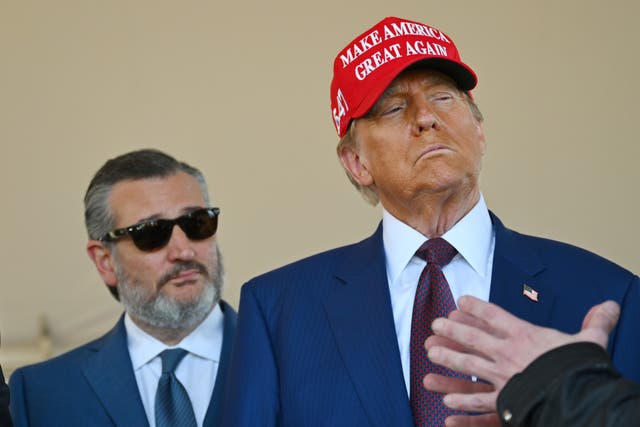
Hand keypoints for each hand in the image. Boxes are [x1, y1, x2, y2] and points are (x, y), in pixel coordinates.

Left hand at [423, 295, 619, 425]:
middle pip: (473, 338)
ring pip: (468, 365)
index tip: (460, 301)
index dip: (476, 307)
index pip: (495, 315)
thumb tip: (611, 306)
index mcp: (526, 336)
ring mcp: (504, 377)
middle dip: (452, 330)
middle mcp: (509, 353)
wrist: (580, 397)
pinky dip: (463, 401)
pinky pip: (479, 401)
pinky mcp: (506, 401)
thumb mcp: (590, 341)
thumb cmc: (582, 368)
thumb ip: (596, 322)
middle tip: (434, 325)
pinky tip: (447, 401)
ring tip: (430, 353)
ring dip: (448, 358)